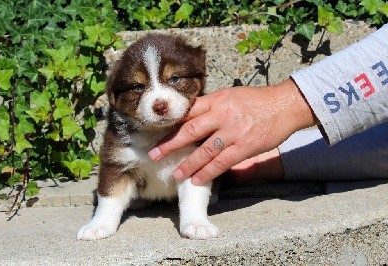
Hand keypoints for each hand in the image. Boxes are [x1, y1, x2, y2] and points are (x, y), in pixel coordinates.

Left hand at [148, 78, 317, 184]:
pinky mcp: (245, 147)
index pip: (188, 111)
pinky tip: (197, 180)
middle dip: (170, 144)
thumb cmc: (256, 100)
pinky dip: (208, 172)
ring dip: (188, 164)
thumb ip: (212, 106)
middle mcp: (222, 116)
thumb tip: (191, 116)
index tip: (156, 132)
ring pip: (205, 151)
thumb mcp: (231, 96)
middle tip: (154, 155)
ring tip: (175, 174)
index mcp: (217, 100)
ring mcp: (233, 132)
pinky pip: (222, 162)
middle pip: (190, 131)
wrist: (284, 105)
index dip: (171, 123)